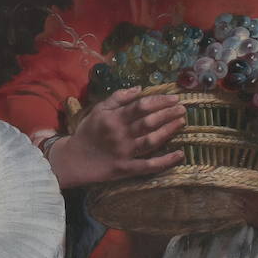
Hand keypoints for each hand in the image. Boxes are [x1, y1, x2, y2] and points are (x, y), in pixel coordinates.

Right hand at [49, 87, 184, 187]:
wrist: (74, 159)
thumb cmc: (88, 132)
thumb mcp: (98, 110)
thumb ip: (118, 98)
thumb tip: (139, 88)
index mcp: (114, 118)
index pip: (141, 107)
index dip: (159, 101)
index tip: (174, 99)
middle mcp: (121, 134)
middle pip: (149, 122)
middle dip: (168, 114)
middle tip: (183, 109)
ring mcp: (125, 152)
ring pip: (151, 140)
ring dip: (168, 131)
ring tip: (182, 122)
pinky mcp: (127, 168)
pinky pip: (149, 165)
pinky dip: (165, 161)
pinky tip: (180, 154)